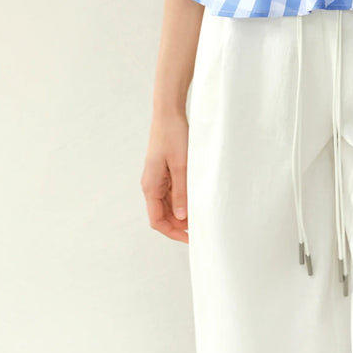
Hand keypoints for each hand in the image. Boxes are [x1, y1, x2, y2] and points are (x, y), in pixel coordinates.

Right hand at [141, 113, 189, 242]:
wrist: (169, 113)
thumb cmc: (173, 136)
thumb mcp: (181, 165)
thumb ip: (181, 192)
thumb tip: (182, 218)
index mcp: (151, 186)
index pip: (157, 221)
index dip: (173, 232)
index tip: (190, 238)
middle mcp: (151, 185)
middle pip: (163, 215)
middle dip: (179, 225)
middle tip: (200, 229)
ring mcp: (158, 179)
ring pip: (169, 205)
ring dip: (182, 212)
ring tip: (200, 215)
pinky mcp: (165, 171)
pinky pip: (172, 192)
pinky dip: (183, 199)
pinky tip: (196, 199)